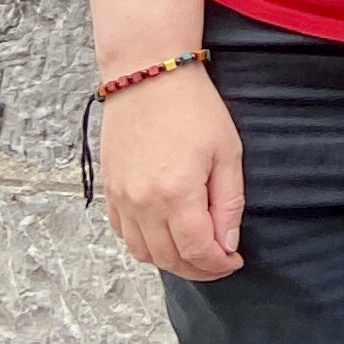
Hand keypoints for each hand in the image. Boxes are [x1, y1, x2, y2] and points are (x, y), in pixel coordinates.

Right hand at [99, 64, 243, 279]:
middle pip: (168, 259)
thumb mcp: (227, 153)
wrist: (148, 75)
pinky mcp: (109, 189)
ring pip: (142, 252)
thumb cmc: (194, 108)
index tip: (234, 261)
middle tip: (219, 262)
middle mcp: (142, 202)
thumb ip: (228, 203)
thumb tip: (226, 244)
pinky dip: (144, 244)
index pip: (196, 251)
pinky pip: (123, 233)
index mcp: (176, 193)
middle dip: (197, 268)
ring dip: (170, 261)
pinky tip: (166, 235)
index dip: (218, 265)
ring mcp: (120, 198)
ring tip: (195, 251)